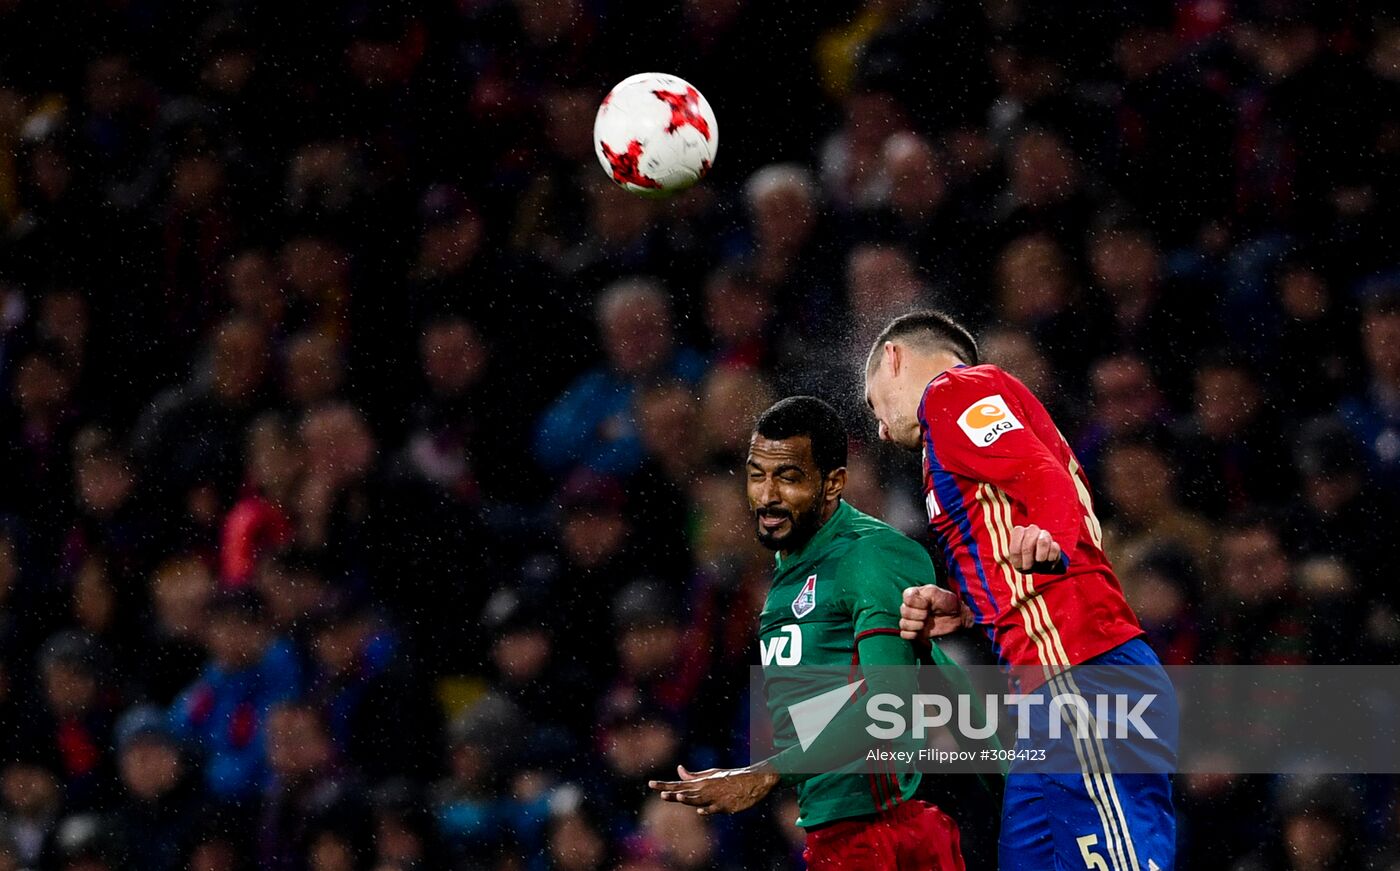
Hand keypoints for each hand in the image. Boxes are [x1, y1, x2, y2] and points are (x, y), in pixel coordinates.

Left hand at [648, 763, 779, 814]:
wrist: (753, 781)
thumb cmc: (730, 778)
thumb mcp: (711, 774)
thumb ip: (694, 775)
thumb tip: (679, 769)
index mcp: (701, 782)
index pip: (678, 784)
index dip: (664, 785)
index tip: (651, 784)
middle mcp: (706, 789)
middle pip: (685, 792)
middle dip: (672, 792)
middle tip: (659, 792)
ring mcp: (715, 798)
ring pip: (698, 800)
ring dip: (688, 799)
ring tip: (677, 797)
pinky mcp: (726, 806)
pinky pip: (714, 809)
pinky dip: (707, 810)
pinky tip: (699, 811)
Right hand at [899, 584, 971, 640]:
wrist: (957, 616)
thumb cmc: (948, 602)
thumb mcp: (938, 592)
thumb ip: (925, 594)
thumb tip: (915, 603)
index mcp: (915, 595)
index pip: (906, 598)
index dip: (916, 603)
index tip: (927, 604)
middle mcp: (911, 606)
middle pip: (904, 611)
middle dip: (918, 615)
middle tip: (928, 614)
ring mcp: (912, 619)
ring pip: (903, 624)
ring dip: (915, 625)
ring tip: (925, 623)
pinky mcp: (915, 631)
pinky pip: (904, 634)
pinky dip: (911, 634)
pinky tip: (920, 631)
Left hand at [1008, 524, 1062, 572]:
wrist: (1037, 565)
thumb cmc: (1023, 561)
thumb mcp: (1016, 561)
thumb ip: (1016, 555)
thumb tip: (1024, 551)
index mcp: (1018, 531)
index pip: (1016, 541)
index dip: (1017, 557)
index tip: (1019, 565)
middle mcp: (1031, 529)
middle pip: (1028, 544)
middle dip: (1028, 559)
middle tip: (1028, 567)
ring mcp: (1044, 534)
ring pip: (1043, 542)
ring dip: (1040, 558)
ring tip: (1038, 563)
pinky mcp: (1055, 543)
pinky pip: (1054, 549)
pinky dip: (1050, 559)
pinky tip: (1047, 561)